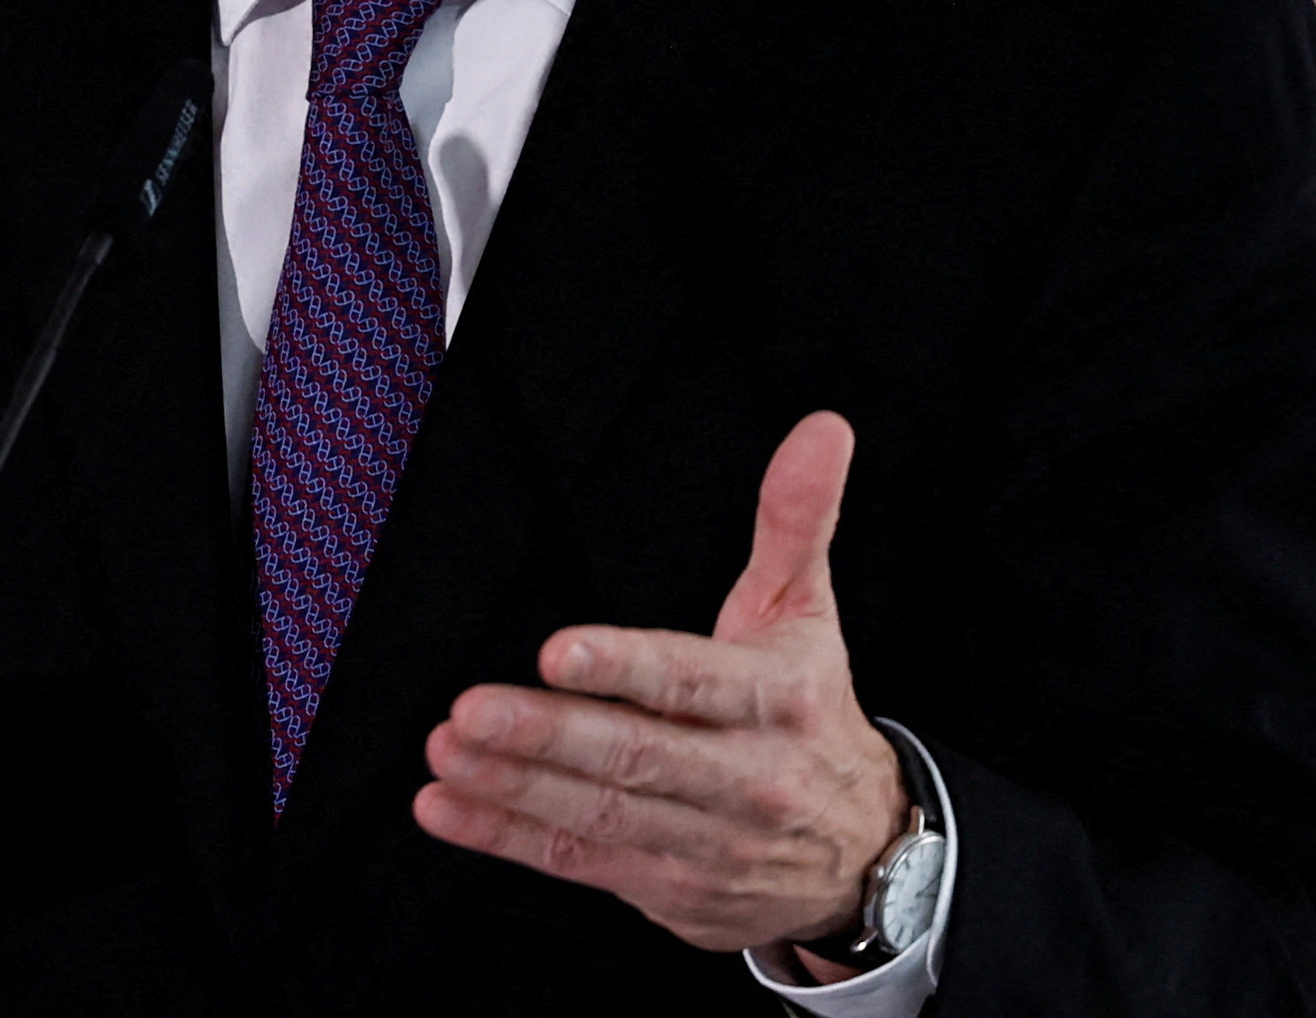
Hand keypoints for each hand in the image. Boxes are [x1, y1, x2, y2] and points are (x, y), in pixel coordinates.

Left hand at [413, 412, 906, 969]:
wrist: (868, 858)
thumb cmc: (813, 716)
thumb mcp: (808, 614)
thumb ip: (796, 519)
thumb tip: (820, 429)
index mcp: (776, 700)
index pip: (694, 681)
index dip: (626, 668)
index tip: (557, 651)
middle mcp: (744, 777)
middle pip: (637, 755)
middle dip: (548, 734)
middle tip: (471, 709)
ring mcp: (705, 842)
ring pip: (600, 812)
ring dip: (514, 784)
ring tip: (447, 747)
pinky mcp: (667, 887)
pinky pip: (578, 859)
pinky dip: (507, 837)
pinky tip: (447, 807)